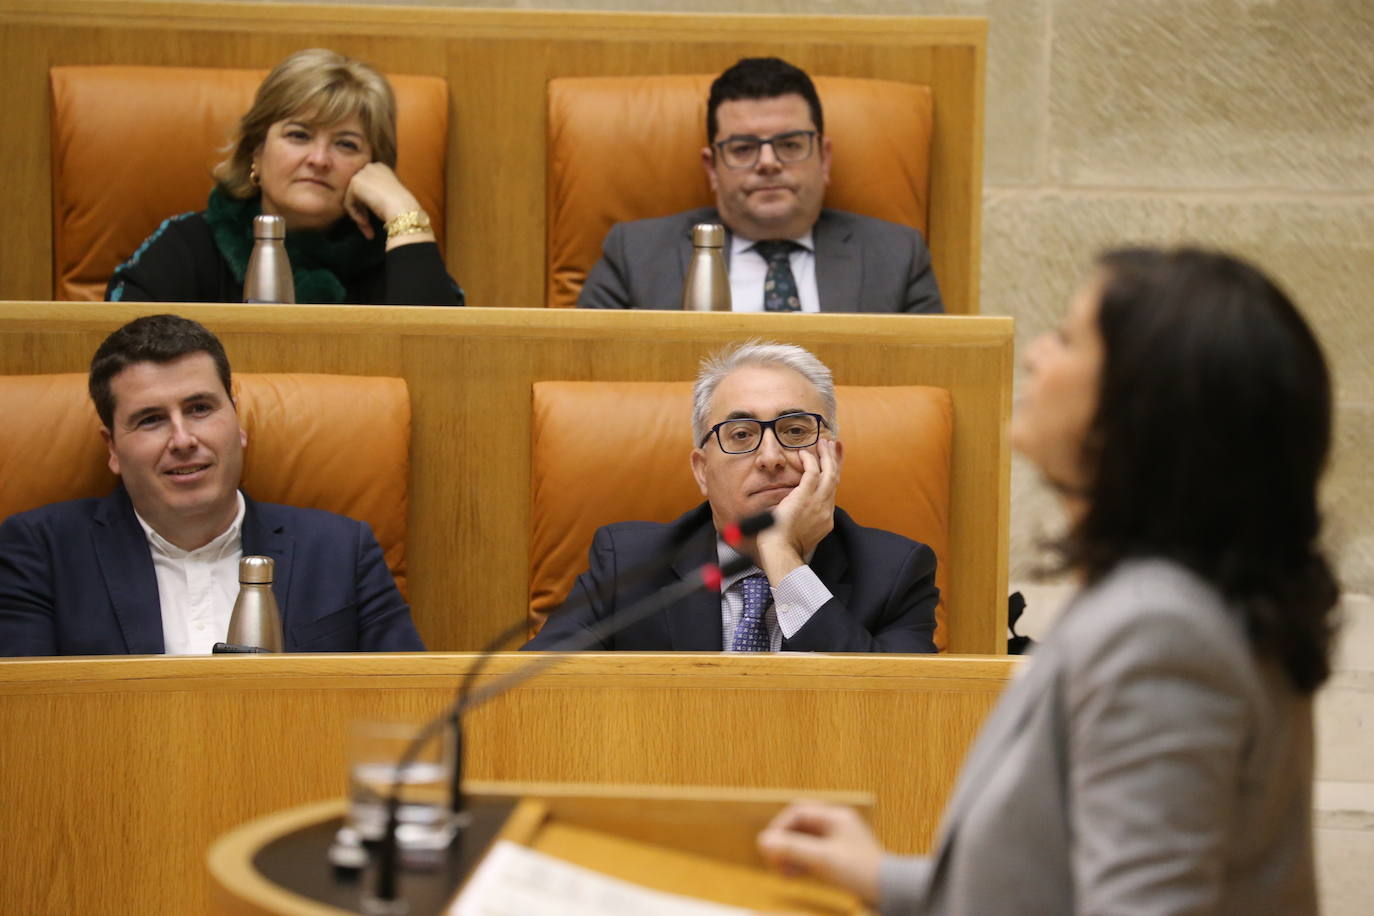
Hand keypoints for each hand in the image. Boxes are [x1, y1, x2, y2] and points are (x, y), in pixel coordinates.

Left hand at [342, 162, 425, 242]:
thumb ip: (376, 195)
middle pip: (358, 192)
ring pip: (352, 198)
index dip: (367, 205)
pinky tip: (365, 222)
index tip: (372, 219)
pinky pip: (349, 202)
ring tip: (367, 227)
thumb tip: (361, 207)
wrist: (403, 208)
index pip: (367, 187)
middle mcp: (370, 167)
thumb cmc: (401, 207)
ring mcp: (362, 173)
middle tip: (367, 226)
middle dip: (361, 211)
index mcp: (381, 168)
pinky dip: (355, 215)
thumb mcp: (389, 197)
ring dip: (359, 215)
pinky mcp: (355, 183)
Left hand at [752, 437, 839, 581]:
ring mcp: (818, 502)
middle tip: (833, 446)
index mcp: (825, 519)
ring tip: (825, 443)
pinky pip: (812, 472)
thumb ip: (804, 521)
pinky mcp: (806, 496)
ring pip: (829, 472)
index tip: (833, 466)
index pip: (832, 492)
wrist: (781, 552)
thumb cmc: (783, 546)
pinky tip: (804, 453)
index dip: (834, 476)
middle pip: (835, 479)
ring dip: (827, 456)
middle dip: (835, 461)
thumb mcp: (801, 533)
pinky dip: (810, 460)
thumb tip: (796, 512)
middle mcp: (826, 509)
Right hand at [757, 801, 883, 902]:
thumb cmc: (861, 871)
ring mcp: (840, 841)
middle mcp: (838, 825)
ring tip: (783, 871)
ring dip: (791, 854)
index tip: (768, 845)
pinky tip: (796, 874)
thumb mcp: (822, 859)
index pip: (798, 812)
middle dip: (784, 842)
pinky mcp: (842, 858)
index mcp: (836, 817)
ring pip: (806, 841)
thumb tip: (762, 841)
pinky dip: (802, 862)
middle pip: (800, 826)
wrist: (889, 891)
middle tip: (773, 860)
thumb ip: (792, 848)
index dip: (779, 827)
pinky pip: (814, 854)